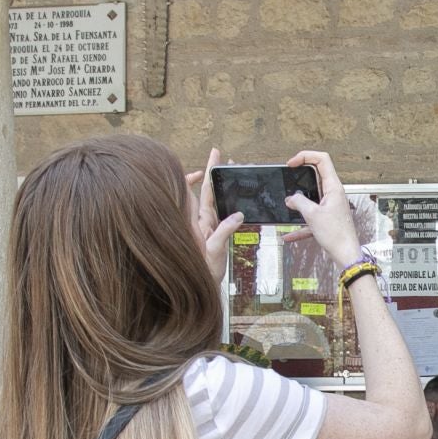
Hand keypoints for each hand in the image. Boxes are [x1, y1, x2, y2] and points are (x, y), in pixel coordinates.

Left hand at [186, 148, 243, 273]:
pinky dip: (226, 201)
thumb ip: (224, 231)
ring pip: (215, 200)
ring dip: (221, 184)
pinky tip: (235, 197)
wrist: (204, 284)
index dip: (202, 175)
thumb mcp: (215, 249)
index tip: (211, 161)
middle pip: (208, 190)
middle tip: (219, 154)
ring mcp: (209, 225)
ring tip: (230, 170)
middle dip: (213, 171)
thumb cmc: (204, 269)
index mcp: (200, 220)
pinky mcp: (216, 233)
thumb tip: (238, 215)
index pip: (200, 191)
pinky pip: (222, 212)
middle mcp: (203, 220)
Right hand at [282, 150, 364, 266]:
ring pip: (312, 196)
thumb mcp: (312, 215)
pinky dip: (301, 224)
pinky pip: (311, 217)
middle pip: (317, 175)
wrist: (346, 254)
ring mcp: (331, 205)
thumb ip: (298, 202)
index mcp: (333, 187)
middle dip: (300, 176)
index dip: (305, 156)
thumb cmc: (336, 235)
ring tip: (288, 204)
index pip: (322, 160)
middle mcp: (334, 194)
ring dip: (300, 200)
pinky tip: (289, 235)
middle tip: (289, 178)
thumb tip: (291, 198)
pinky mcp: (328, 218)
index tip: (292, 163)